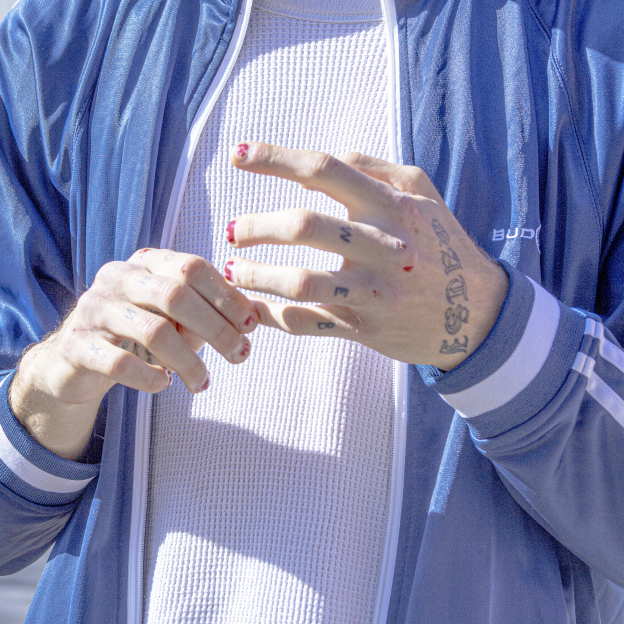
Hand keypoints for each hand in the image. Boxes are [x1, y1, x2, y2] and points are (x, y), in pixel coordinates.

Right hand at [10, 249, 257, 458]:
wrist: (76, 360)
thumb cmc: (138, 332)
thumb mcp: (174, 318)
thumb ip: (206, 313)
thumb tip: (252, 319)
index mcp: (146, 263)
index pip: (192, 267)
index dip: (226, 296)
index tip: (251, 325)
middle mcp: (118, 277)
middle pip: (176, 295)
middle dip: (216, 328)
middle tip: (240, 355)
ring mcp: (94, 308)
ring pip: (153, 331)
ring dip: (188, 361)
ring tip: (203, 383)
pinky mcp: (77, 345)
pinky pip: (119, 362)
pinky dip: (149, 376)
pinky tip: (165, 384)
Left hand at [223, 142, 507, 369]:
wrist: (477, 314)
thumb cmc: (441, 245)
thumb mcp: (422, 194)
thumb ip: (374, 169)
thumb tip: (316, 166)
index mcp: (392, 205)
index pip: (325, 170)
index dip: (275, 158)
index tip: (238, 155)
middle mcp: (382, 246)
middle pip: (304, 226)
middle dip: (256, 227)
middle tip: (233, 231)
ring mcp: (373, 291)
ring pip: (299, 283)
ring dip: (255, 277)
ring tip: (232, 272)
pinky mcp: (364, 327)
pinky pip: (306, 324)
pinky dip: (270, 316)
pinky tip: (251, 308)